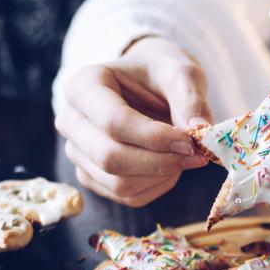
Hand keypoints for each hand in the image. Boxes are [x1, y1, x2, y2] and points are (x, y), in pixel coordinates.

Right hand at [55, 36, 210, 206]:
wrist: (150, 85)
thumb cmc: (162, 73)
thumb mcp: (181, 73)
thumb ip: (190, 98)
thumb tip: (199, 130)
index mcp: (84, 85)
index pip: (113, 122)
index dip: (155, 138)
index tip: (190, 141)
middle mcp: (70, 120)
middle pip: (110, 158)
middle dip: (160, 162)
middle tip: (195, 154)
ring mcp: (78, 152)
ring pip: (119, 183)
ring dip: (161, 176)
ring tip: (185, 156)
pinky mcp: (92, 176)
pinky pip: (128, 196)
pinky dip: (158, 186)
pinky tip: (171, 166)